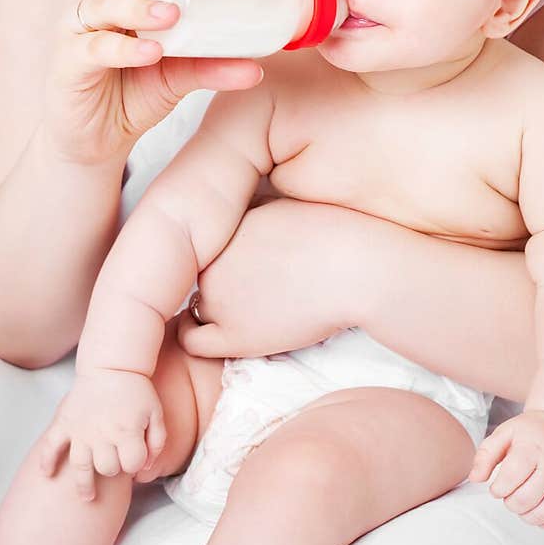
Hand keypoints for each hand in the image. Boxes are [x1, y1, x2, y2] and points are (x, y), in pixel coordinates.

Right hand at [38, 368, 165, 501]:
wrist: (112, 365)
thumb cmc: (136, 391)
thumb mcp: (156, 413)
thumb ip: (157, 442)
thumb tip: (146, 469)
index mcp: (127, 430)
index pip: (132, 465)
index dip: (136, 464)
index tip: (135, 458)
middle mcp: (103, 434)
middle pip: (107, 468)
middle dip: (114, 469)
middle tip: (114, 461)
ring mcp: (81, 430)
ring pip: (81, 467)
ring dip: (84, 485)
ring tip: (88, 497)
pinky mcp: (65, 423)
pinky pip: (51, 446)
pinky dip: (47, 461)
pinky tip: (48, 475)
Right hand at [43, 0, 264, 167]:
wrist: (98, 138)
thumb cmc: (134, 86)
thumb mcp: (180, 72)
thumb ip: (213, 64)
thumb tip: (257, 67)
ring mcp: (76, 28)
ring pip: (99, 1)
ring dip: (136, 4)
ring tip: (171, 14)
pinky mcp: (68, 63)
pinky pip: (93, 49)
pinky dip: (124, 49)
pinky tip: (151, 52)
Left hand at [176, 198, 364, 357]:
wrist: (350, 267)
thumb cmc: (331, 233)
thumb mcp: (281, 204)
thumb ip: (254, 213)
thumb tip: (248, 219)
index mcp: (222, 229)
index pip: (209, 247)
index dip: (228, 258)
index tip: (249, 267)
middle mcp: (210, 260)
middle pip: (204, 274)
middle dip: (225, 281)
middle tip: (255, 288)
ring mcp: (218, 298)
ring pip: (199, 304)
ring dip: (217, 308)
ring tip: (247, 312)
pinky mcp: (233, 334)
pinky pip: (193, 340)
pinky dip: (196, 337)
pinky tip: (218, 334)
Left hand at [468, 409, 543, 527]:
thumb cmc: (529, 433)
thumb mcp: (504, 434)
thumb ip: (485, 455)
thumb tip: (474, 479)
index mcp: (532, 448)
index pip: (511, 478)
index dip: (498, 489)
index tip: (496, 487)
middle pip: (525, 500)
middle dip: (509, 503)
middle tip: (508, 494)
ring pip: (542, 514)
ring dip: (525, 514)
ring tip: (520, 502)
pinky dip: (543, 521)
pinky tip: (535, 509)